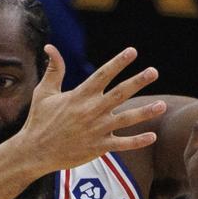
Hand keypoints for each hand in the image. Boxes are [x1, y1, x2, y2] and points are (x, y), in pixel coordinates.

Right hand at [14, 45, 164, 173]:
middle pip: (120, 93)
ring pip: (126, 119)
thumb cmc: (38, 120)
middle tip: (154, 72)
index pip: (103, 75)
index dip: (118, 62)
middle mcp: (91, 111)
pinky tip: (152, 136)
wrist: (34, 151)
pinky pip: (122, 144)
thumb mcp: (43, 92)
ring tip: (162, 105)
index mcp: (79, 96)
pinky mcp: (98, 147)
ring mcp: (96, 129)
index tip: (132, 52)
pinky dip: (137, 141)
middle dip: (138, 81)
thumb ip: (53, 69)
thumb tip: (50, 47)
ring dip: (145, 112)